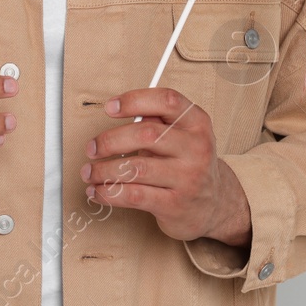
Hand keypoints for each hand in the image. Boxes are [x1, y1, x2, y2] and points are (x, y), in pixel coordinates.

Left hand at [79, 88, 251, 245]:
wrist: (216, 205)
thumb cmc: (189, 163)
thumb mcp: (183, 135)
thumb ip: (156, 121)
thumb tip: (117, 111)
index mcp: (197, 123)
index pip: (166, 101)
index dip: (134, 100)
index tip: (109, 108)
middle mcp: (196, 148)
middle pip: (146, 134)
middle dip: (110, 141)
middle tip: (92, 148)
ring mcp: (187, 178)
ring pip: (135, 168)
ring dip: (103, 170)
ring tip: (89, 172)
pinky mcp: (174, 205)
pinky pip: (133, 196)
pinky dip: (108, 193)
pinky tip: (97, 191)